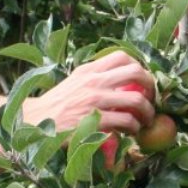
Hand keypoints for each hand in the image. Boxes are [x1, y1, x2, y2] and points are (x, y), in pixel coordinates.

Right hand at [26, 51, 154, 133]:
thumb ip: (94, 78)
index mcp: (89, 69)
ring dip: (147, 112)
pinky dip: (135, 127)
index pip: (121, 56)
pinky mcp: (96, 120)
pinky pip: (126, 121)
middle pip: (136, 73)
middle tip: (152, 99)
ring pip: (136, 100)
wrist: (36, 122)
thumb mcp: (74, 82)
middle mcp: (94, 81)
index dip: (139, 66)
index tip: (142, 81)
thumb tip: (118, 80)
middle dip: (151, 86)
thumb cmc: (57, 105)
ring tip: (146, 120)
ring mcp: (96, 100)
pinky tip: (132, 132)